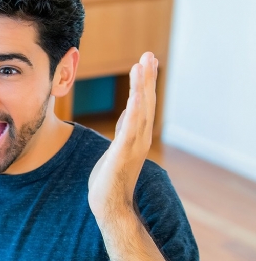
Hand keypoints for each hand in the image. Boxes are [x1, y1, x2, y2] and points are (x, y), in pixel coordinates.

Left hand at [88, 52, 157, 218]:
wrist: (110, 205)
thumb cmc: (110, 179)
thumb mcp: (116, 147)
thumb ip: (124, 130)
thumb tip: (129, 111)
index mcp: (135, 135)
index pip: (142, 104)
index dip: (144, 83)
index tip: (145, 62)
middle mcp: (139, 138)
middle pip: (146, 102)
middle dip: (147, 78)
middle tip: (149, 55)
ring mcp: (134, 145)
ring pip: (141, 111)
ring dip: (143, 88)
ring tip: (144, 65)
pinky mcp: (125, 154)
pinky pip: (131, 128)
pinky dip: (136, 111)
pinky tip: (136, 95)